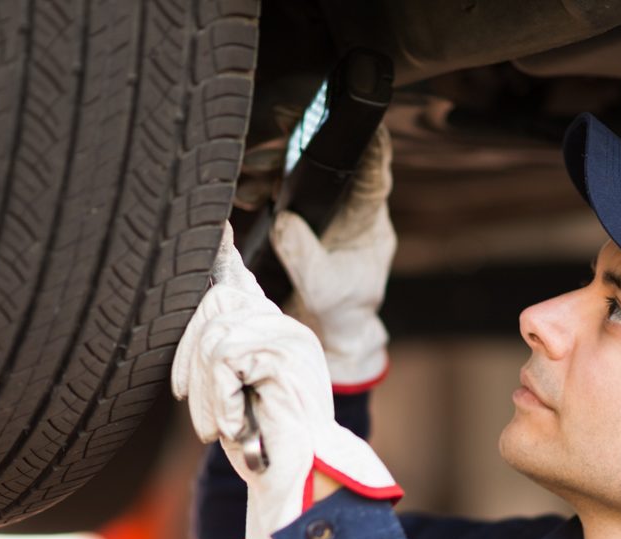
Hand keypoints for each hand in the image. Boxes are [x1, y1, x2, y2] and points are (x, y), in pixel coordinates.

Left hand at [173, 224, 401, 538]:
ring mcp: (289, 338)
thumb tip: (199, 320)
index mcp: (275, 331)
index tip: (213, 229)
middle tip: (199, 414)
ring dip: (208, 393)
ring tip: (225, 427)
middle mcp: (285, 326)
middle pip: (213, 302)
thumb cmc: (265, 444)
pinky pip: (226, 357)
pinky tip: (239, 424)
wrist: (299, 483)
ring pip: (214, 336)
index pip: (240, 279)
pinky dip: (222, 398)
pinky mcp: (285, 355)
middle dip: (189, 360)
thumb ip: (222, 355)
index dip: (221, 253)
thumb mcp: (236, 392)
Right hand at [270, 125, 395, 391]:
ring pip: (303, 171)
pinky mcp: (300, 216)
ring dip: (276, 163)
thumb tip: (284, 221)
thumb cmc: (336, 314)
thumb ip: (305, 258)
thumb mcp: (323, 290)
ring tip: (250, 169)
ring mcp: (324, 210)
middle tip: (273, 138)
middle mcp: (349, 208)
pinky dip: (262, 184)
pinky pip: (282, 189)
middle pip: (332, 161)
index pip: (374, 174)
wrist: (325, 334)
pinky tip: (245, 191)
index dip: (367, 144)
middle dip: (302, 145)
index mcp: (368, 221)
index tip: (352, 121)